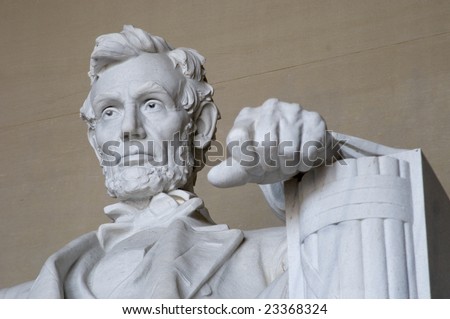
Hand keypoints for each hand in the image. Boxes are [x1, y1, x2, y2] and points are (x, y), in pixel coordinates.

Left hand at [208, 98, 327, 187]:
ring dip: (288, 165)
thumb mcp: (247, 167)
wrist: (302, 151)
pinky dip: (305, 162)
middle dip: (270, 165)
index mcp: (246, 118)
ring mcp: (293, 111)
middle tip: (274, 166)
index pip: (238, 140)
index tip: (255, 167)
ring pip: (288, 150)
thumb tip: (213, 179)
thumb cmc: (269, 158)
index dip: (247, 162)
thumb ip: (230, 173)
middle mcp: (268, 108)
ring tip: (288, 162)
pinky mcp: (314, 119)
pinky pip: (309, 148)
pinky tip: (302, 158)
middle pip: (265, 146)